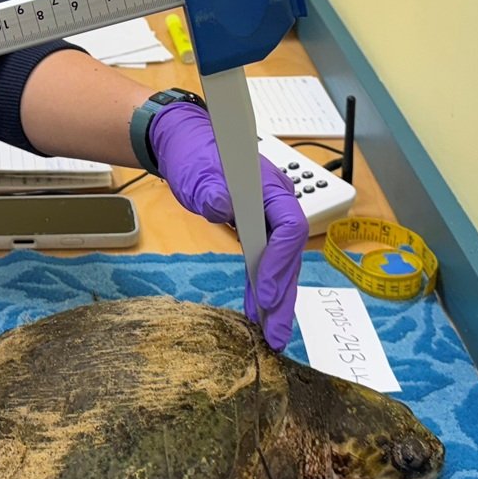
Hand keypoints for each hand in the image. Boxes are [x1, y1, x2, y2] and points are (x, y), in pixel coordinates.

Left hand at [148, 103, 307, 349]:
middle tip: (277, 335)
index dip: (279, 263)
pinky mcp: (258, 226)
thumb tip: (222, 205)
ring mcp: (270, 215)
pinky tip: (259, 311)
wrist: (187, 143)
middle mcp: (278, 202)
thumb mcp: (198, 170)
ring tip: (272, 334)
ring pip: (280, 261)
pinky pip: (266, 259)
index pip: (289, 227)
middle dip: (284, 296)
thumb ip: (211, 188)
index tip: (265, 295)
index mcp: (270, 186)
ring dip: (277, 298)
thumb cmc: (195, 153)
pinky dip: (263, 284)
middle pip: (290, 254)